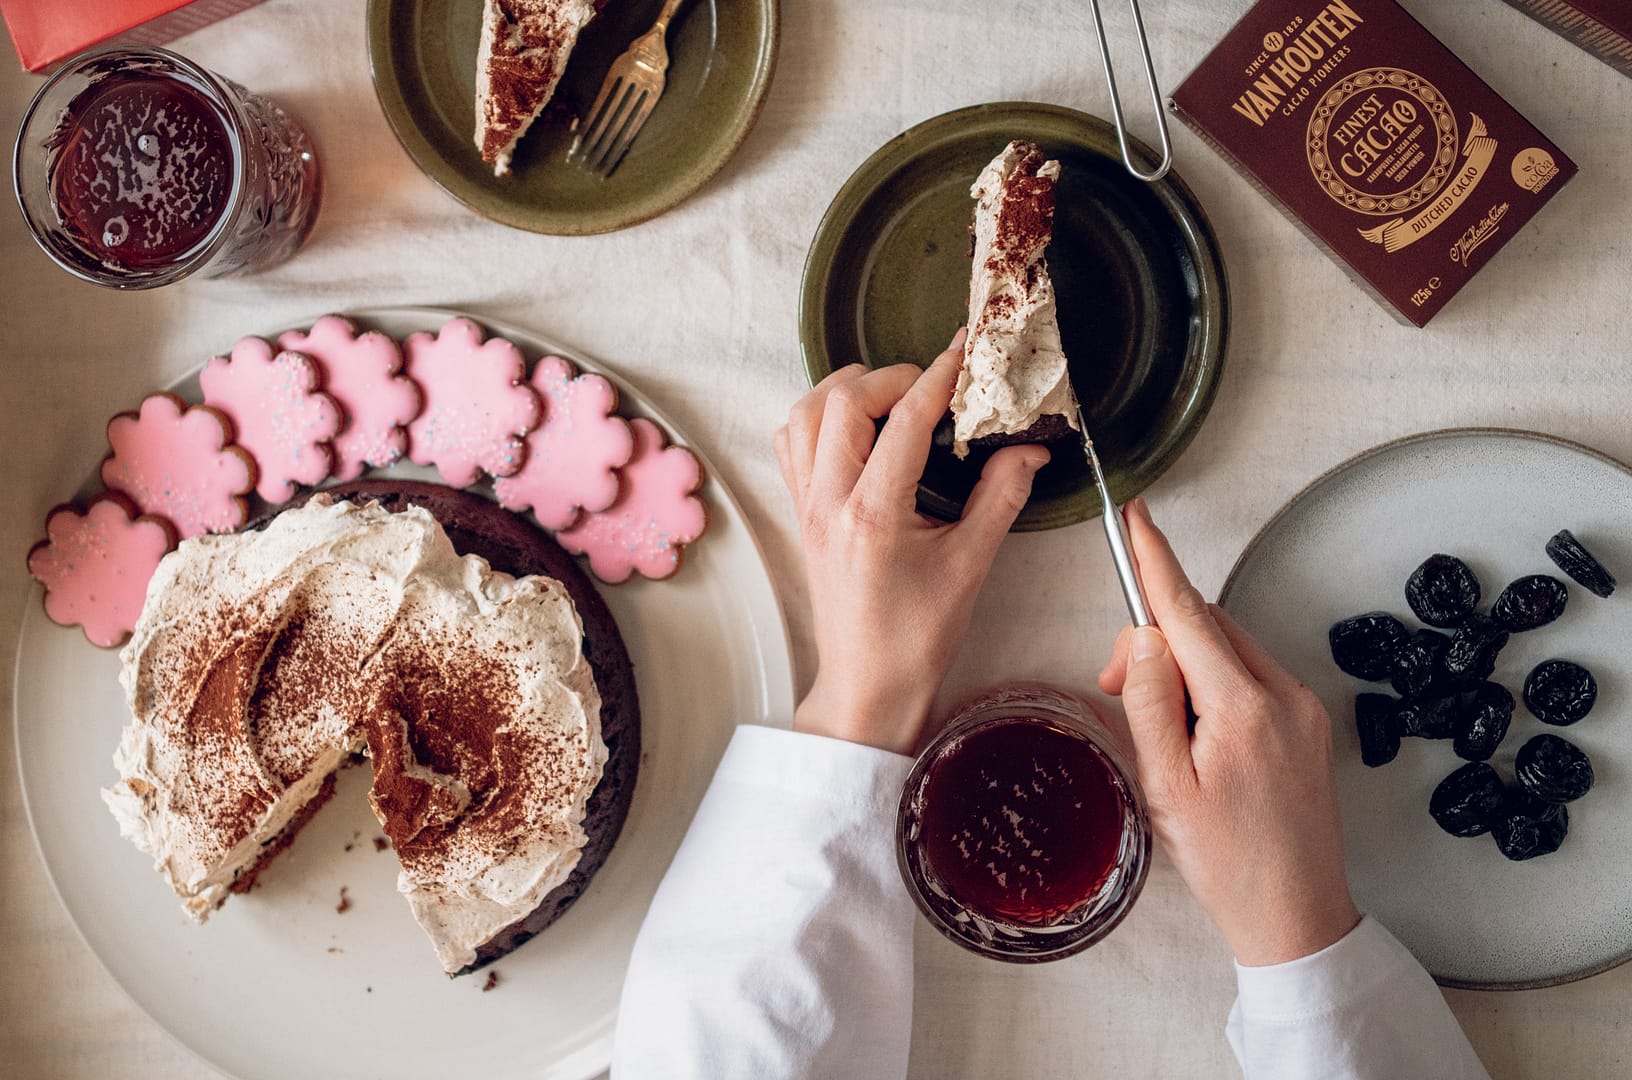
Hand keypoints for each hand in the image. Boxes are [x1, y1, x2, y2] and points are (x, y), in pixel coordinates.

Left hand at [772, 331, 1048, 754]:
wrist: (868, 686)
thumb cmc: (917, 637)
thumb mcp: (971, 565)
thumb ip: (1001, 497)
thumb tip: (1030, 449)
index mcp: (873, 513)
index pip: (904, 419)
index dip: (939, 376)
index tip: (964, 350)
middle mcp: (829, 501)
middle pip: (842, 400)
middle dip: (891, 377)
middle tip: (934, 386)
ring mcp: (807, 506)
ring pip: (806, 414)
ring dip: (847, 390)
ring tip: (892, 397)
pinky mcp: (800, 514)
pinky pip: (792, 443)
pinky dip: (819, 418)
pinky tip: (857, 427)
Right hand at [1098, 498, 1359, 966]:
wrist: (1296, 915)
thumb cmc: (1227, 862)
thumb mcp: (1165, 787)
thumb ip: (1150, 703)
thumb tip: (1142, 636)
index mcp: (1244, 708)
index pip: (1188, 612)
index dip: (1155, 560)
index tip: (1136, 517)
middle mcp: (1284, 695)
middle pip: (1205, 625)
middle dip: (1154, 638)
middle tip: (1113, 686)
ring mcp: (1302, 707)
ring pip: (1227, 648)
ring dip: (1183, 663)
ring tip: (1157, 725)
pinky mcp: (1308, 723)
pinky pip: (1250, 674)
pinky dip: (1212, 683)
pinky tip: (1195, 731)